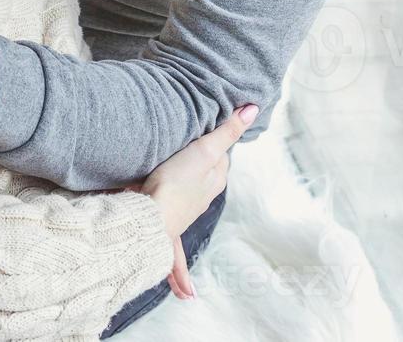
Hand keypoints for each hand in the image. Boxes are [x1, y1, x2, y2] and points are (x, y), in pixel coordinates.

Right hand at [141, 104, 258, 299]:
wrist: (149, 217)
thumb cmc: (176, 184)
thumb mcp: (203, 150)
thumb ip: (226, 131)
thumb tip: (252, 109)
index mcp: (214, 181)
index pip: (219, 158)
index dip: (213, 145)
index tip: (204, 134)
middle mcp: (201, 200)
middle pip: (204, 182)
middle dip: (203, 179)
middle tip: (191, 164)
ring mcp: (183, 215)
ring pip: (188, 209)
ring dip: (189, 213)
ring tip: (192, 223)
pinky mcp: (164, 228)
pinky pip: (175, 256)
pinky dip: (181, 274)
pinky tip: (186, 294)